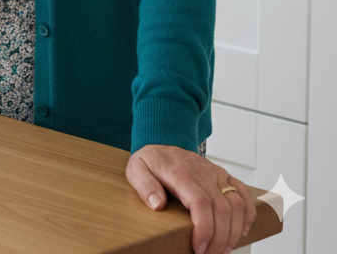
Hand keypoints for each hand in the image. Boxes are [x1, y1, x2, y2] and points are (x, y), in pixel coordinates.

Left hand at [127, 144, 256, 253]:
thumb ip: (144, 185)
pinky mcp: (224, 175)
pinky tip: (242, 231)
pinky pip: (244, 192)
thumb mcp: (136, 169)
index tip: (198, 248)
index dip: (204, 229)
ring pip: (237, 204)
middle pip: (222, 209)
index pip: (201, 203)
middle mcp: (202, 172)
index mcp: (181, 173)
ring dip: (234, 232)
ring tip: (222, 249)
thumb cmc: (150, 161)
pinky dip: (249, 213)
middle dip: (219, 238)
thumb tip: (157, 204)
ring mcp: (215, 173)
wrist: (162, 142)